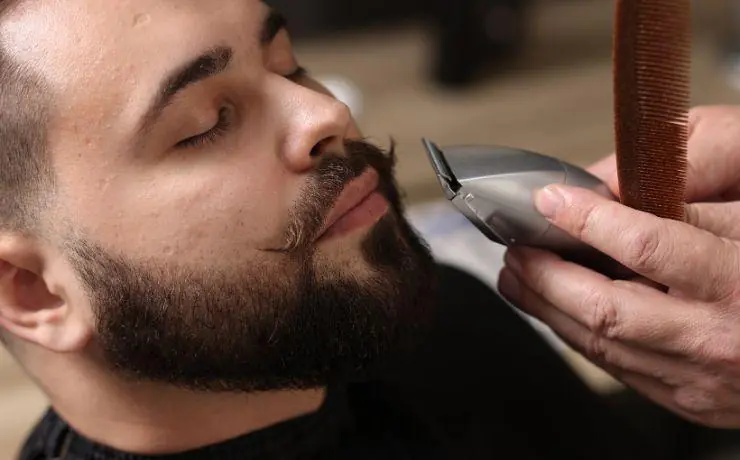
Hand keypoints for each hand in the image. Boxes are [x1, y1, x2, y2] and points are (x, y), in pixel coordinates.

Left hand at [497, 105, 739, 427]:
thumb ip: (691, 211)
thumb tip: (612, 196)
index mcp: (739, 285)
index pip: (649, 248)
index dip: (589, 221)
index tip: (550, 201)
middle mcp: (716, 340)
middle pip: (607, 309)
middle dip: (547, 277)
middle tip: (516, 250)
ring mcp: (700, 379)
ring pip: (601, 345)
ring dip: (548, 309)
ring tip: (518, 278)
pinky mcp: (688, 400)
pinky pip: (617, 368)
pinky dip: (578, 335)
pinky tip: (556, 311)